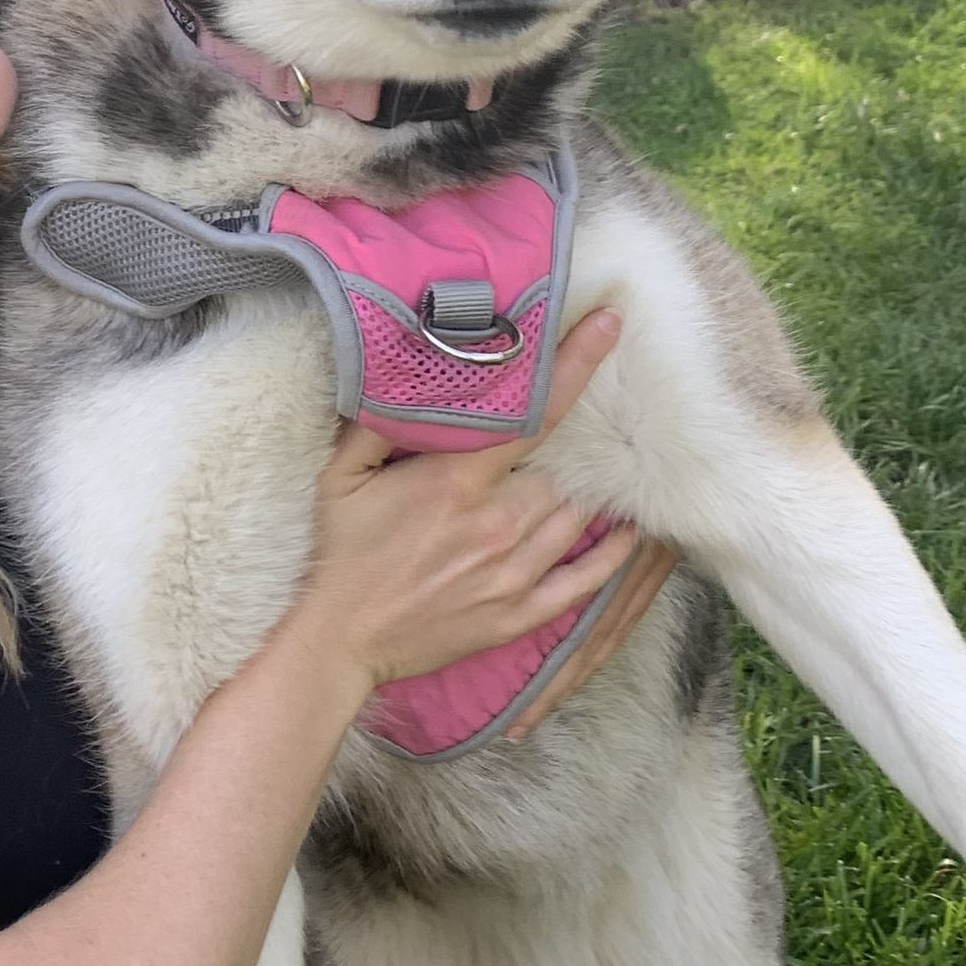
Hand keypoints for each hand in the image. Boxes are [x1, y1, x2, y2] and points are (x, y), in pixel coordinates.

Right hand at [287, 307, 663, 709]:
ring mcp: (512, 574)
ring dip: (598, 486)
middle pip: (565, 466)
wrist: (338, 640)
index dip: (575, 365)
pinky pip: (583, 581)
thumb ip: (375, 423)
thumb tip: (404, 371)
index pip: (533, 414)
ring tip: (616, 458)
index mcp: (456, 484)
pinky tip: (627, 530)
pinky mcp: (518, 614)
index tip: (608, 324)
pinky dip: (611, 554)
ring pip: (578, 516)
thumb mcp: (339, 476)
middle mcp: (496, 525)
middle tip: (605, 404)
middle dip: (585, 435)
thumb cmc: (338, 553)